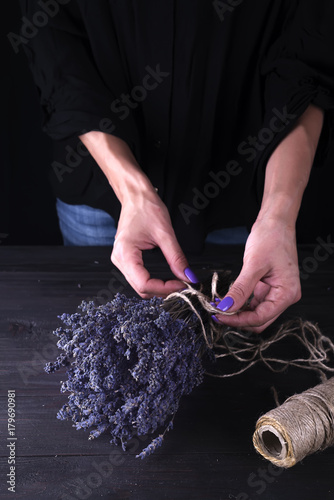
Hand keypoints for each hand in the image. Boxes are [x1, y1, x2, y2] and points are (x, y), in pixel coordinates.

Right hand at [78, 131, 196, 296]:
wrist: (135, 196)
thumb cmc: (146, 208)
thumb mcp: (165, 233)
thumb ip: (176, 257)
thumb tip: (188, 276)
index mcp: (125, 254)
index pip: (144, 284)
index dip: (165, 289)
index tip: (183, 285)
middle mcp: (119, 260)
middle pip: (141, 288)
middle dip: (163, 290)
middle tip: (183, 284)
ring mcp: (121, 261)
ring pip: (140, 286)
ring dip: (158, 288)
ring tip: (177, 282)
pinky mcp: (126, 259)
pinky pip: (139, 278)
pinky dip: (153, 282)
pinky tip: (166, 279)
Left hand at [213, 218, 300, 332]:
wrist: (275, 222)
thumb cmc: (272, 238)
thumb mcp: (253, 264)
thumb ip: (240, 289)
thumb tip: (226, 307)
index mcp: (287, 293)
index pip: (261, 318)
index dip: (238, 320)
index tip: (219, 316)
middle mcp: (284, 296)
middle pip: (260, 320)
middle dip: (238, 319)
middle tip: (217, 313)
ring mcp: (276, 293)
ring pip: (255, 314)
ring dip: (238, 312)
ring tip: (220, 306)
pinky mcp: (268, 288)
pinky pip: (253, 303)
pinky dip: (241, 304)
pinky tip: (228, 300)